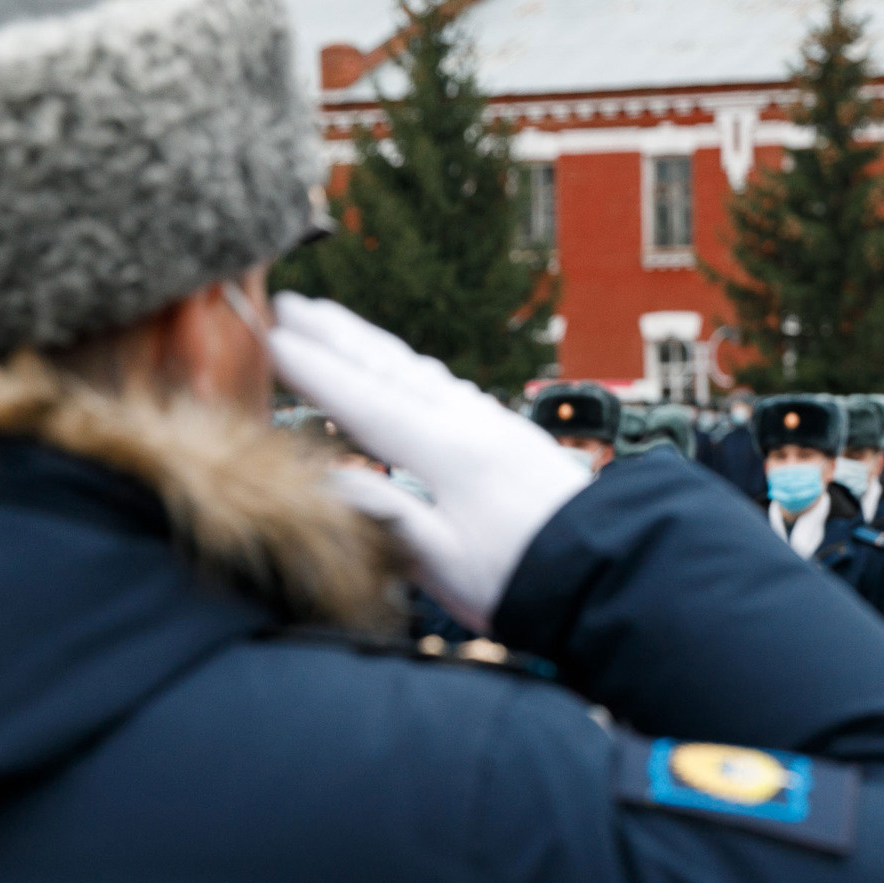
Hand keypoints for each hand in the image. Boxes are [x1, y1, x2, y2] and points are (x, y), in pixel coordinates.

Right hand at [268, 294, 587, 630]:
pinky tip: (404, 371)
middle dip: (335, 335)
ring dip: (369, 343)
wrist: (613, 570)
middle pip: (390, 368)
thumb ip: (387, 515)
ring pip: (419, 371)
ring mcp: (495, 424)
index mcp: (449, 453)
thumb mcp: (447, 563)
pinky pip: (447, 387)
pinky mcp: (512, 435)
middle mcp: (472, 424)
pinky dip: (410, 369)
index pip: (365, 401)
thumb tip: (326, 481)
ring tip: (330, 322)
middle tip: (287, 304)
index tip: (270, 339)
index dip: (314, 371)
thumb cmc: (528, 578)